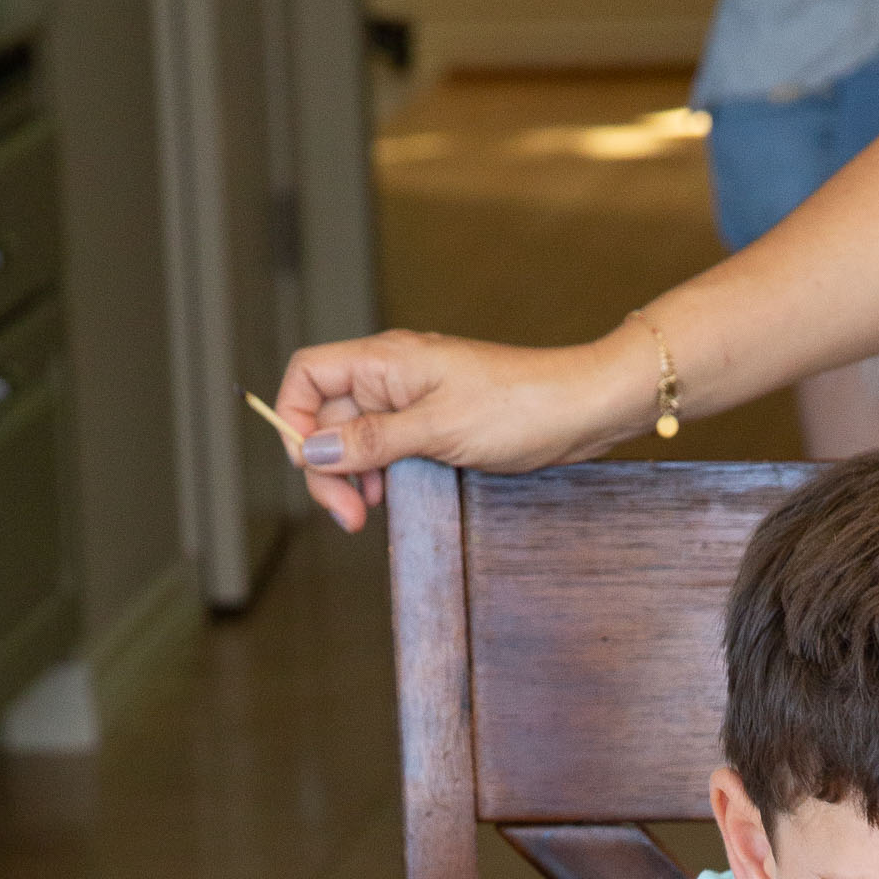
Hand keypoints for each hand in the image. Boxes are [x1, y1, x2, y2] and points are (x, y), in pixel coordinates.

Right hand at [272, 326, 649, 533]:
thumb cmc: (521, 407)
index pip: (308, 375)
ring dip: (355, 473)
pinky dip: (386, 471)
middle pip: (328, 415)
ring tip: (371, 510)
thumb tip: (311, 449)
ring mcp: (416, 399)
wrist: (585, 408)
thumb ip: (371, 440)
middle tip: (350, 516)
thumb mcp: (438, 429)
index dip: (293, 417)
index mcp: (385, 361)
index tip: (310, 467)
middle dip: (328, 465)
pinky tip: (395, 494)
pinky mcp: (439, 422)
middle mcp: (394, 375)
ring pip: (359, 436)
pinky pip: (393, 445)